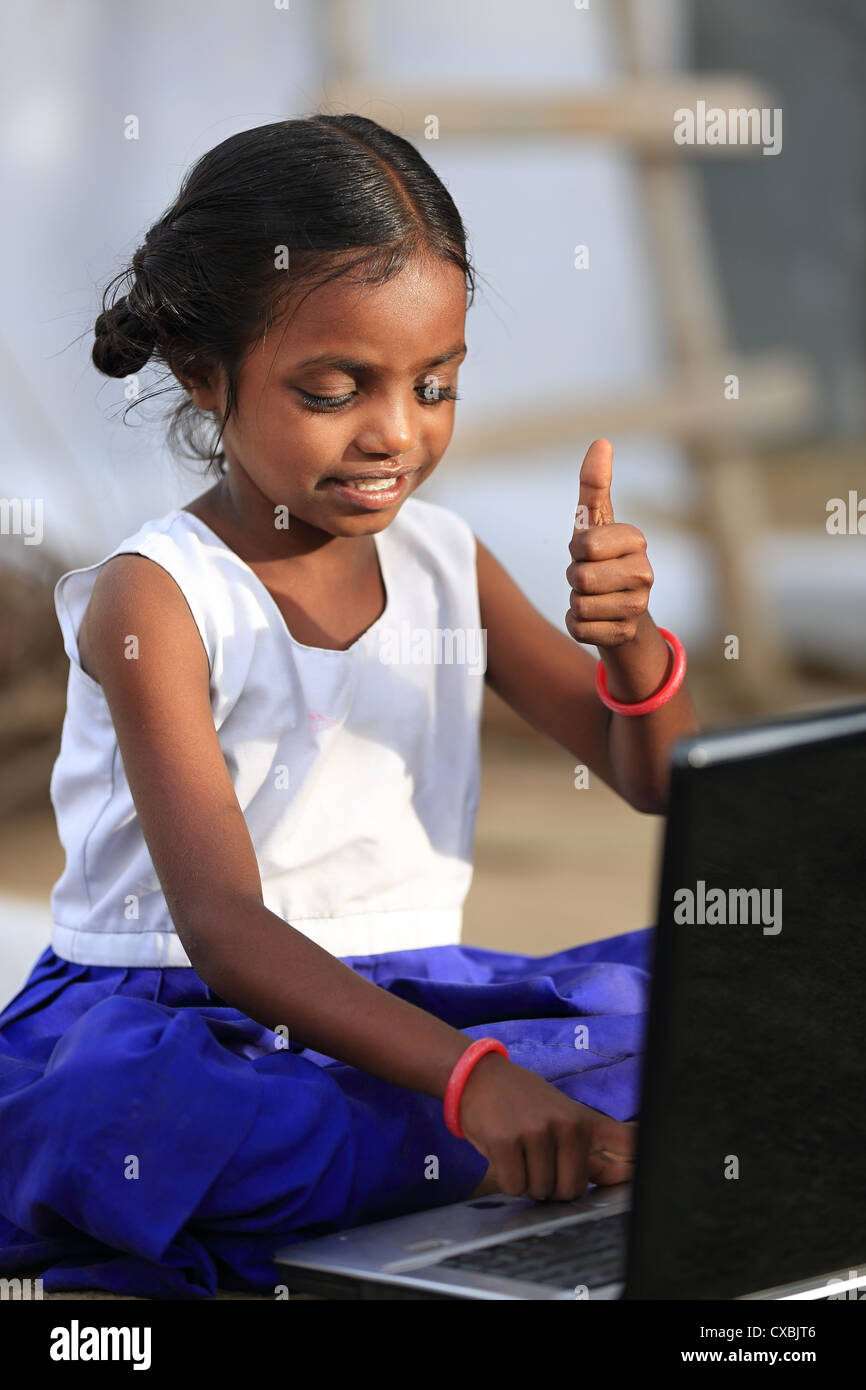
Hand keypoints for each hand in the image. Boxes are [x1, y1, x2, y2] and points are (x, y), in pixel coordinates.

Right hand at [458, 1050, 635, 1200]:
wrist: (478, 1077)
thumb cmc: (523, 1103)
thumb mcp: (563, 1114)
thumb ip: (590, 1146)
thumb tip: (627, 1173)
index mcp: (585, 1121)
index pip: (628, 1145)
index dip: (638, 1167)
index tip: (645, 1175)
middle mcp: (566, 1126)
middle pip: (572, 1190)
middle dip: (553, 1188)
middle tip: (538, 1163)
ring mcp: (536, 1132)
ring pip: (540, 1191)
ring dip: (526, 1183)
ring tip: (520, 1153)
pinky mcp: (506, 1141)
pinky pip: (514, 1186)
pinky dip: (507, 1180)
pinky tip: (504, 1154)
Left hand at [566, 438, 653, 648]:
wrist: (621, 611)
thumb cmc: (602, 559)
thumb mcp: (594, 523)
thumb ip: (594, 485)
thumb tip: (601, 441)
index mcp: (636, 540)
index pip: (584, 545)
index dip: (577, 550)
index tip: (590, 552)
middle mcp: (645, 573)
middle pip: (579, 577)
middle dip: (574, 577)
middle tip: (590, 577)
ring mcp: (638, 606)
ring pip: (577, 604)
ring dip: (575, 601)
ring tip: (595, 597)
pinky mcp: (624, 634)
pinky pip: (579, 628)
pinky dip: (578, 624)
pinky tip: (597, 619)